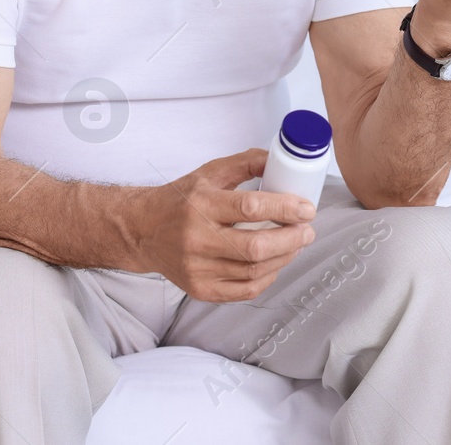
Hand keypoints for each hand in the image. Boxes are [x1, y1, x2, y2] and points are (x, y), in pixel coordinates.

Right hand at [133, 148, 317, 302]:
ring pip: (253, 271)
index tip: (306, 208)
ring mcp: (197, 268)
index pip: (250, 208)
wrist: (143, 230)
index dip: (285, 209)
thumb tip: (280, 160)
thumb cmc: (179, 200)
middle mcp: (197, 239)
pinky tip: (276, 264)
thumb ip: (246, 163)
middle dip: (291, 238)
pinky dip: (267, 278)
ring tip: (296, 244)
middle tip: (307, 230)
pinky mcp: (200, 289)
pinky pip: (244, 290)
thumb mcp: (209, 172)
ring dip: (284, 257)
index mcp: (201, 204)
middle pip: (256, 247)